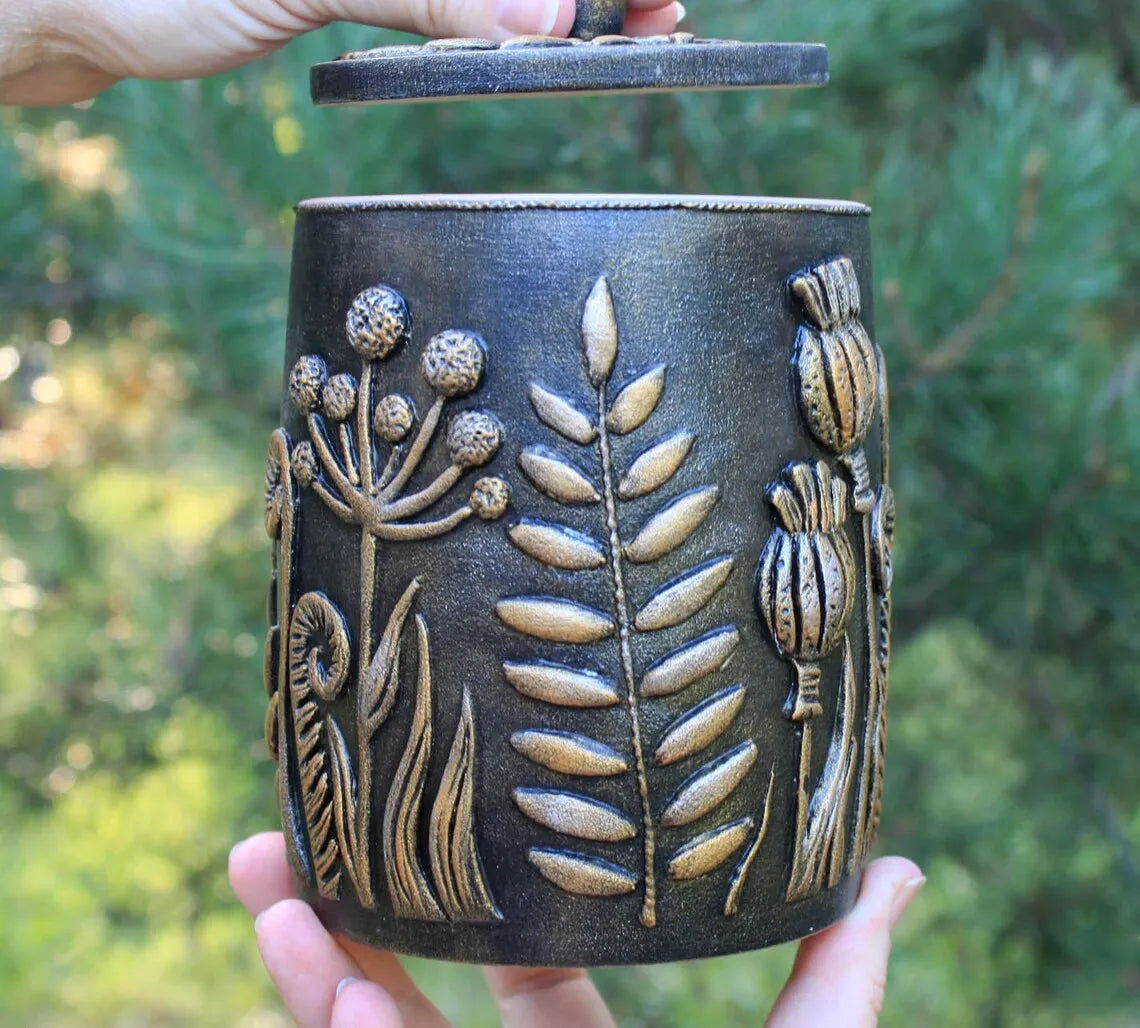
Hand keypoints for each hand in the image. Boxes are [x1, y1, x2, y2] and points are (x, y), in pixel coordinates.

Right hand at [230, 832, 924, 1026]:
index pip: (511, 973)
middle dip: (337, 921)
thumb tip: (896, 864)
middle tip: (273, 838)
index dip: (460, 902)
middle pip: (404, 1000)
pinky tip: (329, 995)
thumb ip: (841, 966)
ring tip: (262, 883)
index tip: (426, 830)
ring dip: (305, 976)